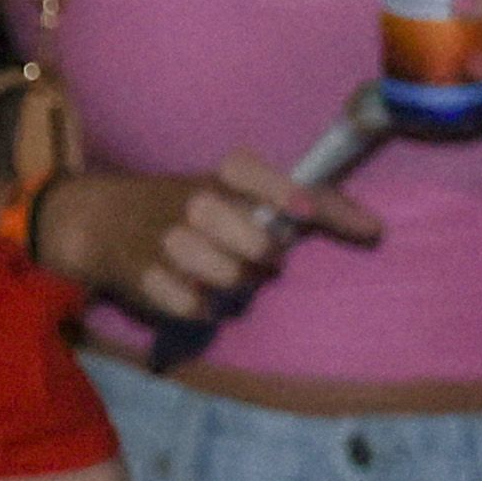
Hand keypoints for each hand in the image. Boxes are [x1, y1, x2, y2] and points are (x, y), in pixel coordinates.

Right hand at [37, 152, 363, 326]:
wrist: (105, 220)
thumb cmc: (197, 205)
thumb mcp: (238, 190)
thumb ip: (307, 204)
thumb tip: (376, 227)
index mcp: (221, 173)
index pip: (256, 175)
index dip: (283, 194)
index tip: (320, 219)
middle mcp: (193, 199)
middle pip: (256, 246)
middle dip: (263, 257)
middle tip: (257, 257)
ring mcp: (168, 239)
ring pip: (230, 280)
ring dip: (235, 284)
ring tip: (222, 273)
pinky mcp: (146, 277)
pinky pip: (197, 307)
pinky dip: (203, 307)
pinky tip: (196, 292)